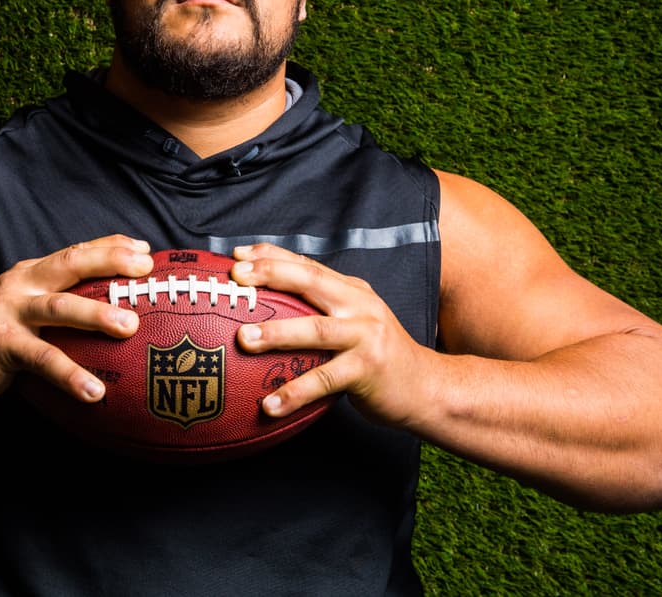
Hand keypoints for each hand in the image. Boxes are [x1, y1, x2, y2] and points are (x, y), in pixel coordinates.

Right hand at [0, 235, 154, 404]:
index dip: (111, 247)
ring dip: (96, 315)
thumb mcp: (25, 305)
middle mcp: (21, 285)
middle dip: (110, 264)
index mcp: (32, 272)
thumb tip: (114, 305)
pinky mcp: (1, 345)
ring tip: (130, 327)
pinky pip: (42, 360)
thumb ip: (59, 300)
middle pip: (70, 264)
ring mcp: (9, 313)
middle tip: (145, 274)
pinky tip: (95, 392)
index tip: (147, 251)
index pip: (76, 251)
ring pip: (59, 308)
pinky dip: (70, 375)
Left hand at [231, 244, 431, 426]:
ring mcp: (366, 336)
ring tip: (242, 339)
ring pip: (316, 330)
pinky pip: (324, 380)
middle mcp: (359, 306)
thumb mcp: (353, 323)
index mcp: (351, 291)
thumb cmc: (376, 357)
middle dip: (272, 275)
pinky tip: (269, 405)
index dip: (272, 256)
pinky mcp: (368, 369)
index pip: (308, 265)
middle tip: (235, 280)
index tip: (237, 255)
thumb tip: (265, 311)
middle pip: (311, 282)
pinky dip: (295, 393)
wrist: (426, 387)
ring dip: (277, 333)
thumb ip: (319, 312)